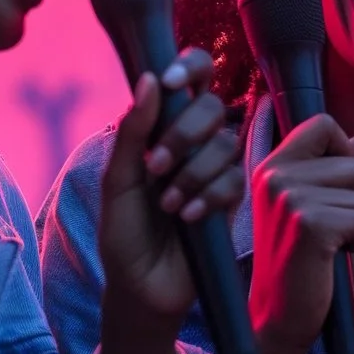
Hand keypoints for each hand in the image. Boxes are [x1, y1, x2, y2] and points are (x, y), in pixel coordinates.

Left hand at [98, 49, 243, 327]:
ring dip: (193, 173)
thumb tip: (150, 79)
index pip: (192, 77)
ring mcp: (215, 169)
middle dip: (184, 133)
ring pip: (226, 143)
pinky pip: (235, 180)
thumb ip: (133, 132)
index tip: (171, 82)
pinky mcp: (232, 199)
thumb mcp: (117, 181)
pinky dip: (209, 197)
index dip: (189, 67)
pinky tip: (187, 218)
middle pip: (212, 106)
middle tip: (155, 167)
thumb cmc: (124, 233)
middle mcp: (193, 142)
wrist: (141, 287)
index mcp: (163, 126)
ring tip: (167, 204)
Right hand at [247, 114, 353, 353]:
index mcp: (271, 166)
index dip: (345, 150)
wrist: (277, 313)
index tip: (336, 186)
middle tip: (331, 227)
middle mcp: (276, 176)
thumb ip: (338, 168)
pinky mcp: (311, 224)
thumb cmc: (298, 259)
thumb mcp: (313, 207)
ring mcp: (291, 198)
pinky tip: (334, 256)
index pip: (323, 123)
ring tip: (330, 243)